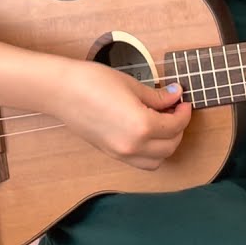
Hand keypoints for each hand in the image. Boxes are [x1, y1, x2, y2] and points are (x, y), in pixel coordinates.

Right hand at [52, 60, 191, 169]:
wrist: (61, 91)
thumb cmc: (93, 82)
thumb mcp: (132, 85)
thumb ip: (157, 96)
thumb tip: (175, 97)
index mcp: (142, 127)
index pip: (175, 126)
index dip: (184, 112)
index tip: (183, 100)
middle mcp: (133, 146)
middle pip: (170, 146)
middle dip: (178, 128)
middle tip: (176, 109)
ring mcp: (121, 153)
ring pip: (157, 160)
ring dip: (166, 144)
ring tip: (164, 122)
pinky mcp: (111, 153)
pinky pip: (140, 161)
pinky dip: (151, 151)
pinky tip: (148, 131)